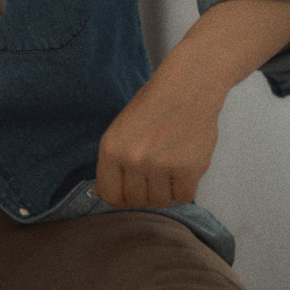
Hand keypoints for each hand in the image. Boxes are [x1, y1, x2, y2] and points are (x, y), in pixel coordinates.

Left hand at [94, 0, 289, 207]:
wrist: (188, 87)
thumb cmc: (153, 107)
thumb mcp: (121, 130)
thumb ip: (112, 164)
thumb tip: (100, 194)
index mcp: (110, 149)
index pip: (110, 194)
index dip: (121, 197)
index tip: (131, 191)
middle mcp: (132, 159)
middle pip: (137, 201)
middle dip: (146, 193)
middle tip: (156, 174)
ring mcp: (160, 165)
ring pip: (161, 202)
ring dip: (166, 191)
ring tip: (170, 169)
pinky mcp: (188, 169)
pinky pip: (184, 197)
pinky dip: (185, 189)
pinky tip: (184, 171)